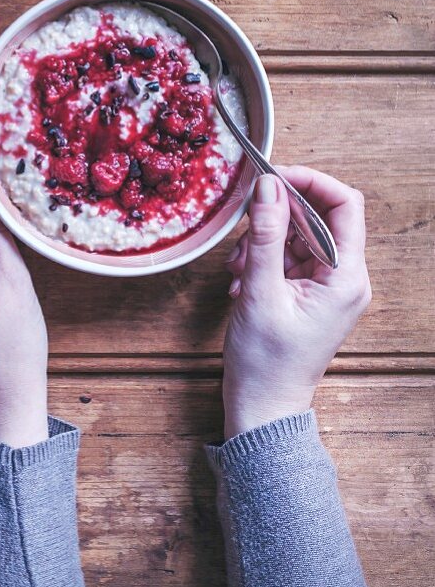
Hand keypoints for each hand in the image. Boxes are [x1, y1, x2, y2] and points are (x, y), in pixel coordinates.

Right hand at [222, 167, 371, 439]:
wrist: (262, 408)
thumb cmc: (267, 363)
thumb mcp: (260, 291)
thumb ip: (264, 234)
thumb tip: (268, 186)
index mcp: (346, 277)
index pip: (344, 204)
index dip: (310, 182)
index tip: (273, 178)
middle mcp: (344, 278)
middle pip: (317, 217)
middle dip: (276, 217)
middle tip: (244, 228)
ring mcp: (327, 286)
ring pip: (297, 235)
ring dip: (263, 241)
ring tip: (239, 268)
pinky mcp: (308, 293)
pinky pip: (287, 256)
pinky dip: (262, 259)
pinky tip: (242, 280)